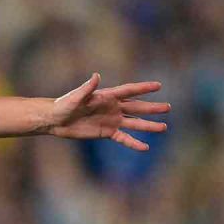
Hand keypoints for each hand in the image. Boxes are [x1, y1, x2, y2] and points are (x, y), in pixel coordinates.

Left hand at [48, 73, 169, 150]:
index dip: (143, 88)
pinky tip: (145, 147)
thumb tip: (96, 76)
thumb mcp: (75, 97)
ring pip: (134, 123)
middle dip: (152, 108)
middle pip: (136, 107)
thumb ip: (87, 88)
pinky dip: (134, 143)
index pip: (129, 91)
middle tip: (168, 107)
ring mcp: (111, 120)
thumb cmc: (63, 105)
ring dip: (148, 126)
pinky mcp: (106, 132)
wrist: (55, 120)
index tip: (158, 85)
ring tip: (164, 127)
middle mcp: (112, 107)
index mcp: (107, 96)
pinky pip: (123, 138)